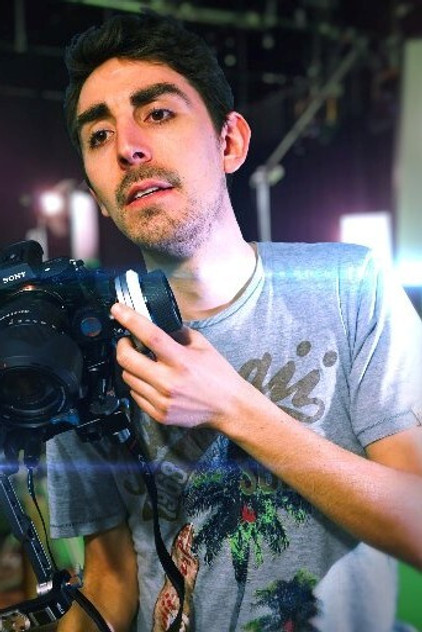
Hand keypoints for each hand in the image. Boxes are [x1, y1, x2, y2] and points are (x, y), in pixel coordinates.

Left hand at [110, 303, 250, 428]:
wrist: (229, 408)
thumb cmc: (218, 375)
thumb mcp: (203, 346)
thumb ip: (178, 334)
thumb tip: (155, 324)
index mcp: (182, 361)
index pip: (150, 336)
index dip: (130, 320)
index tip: (118, 310)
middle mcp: (169, 382)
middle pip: (127, 360)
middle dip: (122, 346)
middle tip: (128, 341)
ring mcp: (162, 400)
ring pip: (128, 377)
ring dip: (131, 366)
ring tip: (143, 362)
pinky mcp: (159, 414)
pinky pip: (135, 395)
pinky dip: (138, 384)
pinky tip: (150, 380)